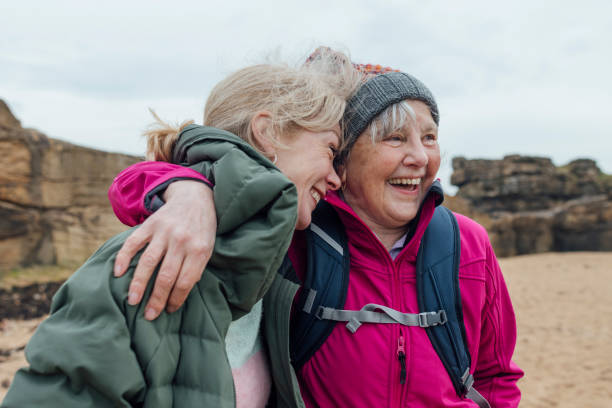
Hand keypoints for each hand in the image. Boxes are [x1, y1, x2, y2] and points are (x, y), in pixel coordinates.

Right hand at [113, 180, 215, 319]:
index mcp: (199, 249)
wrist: (194, 197)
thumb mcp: (207, 247)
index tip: (168, 310)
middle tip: (149, 315)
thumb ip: (195, 267)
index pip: (185, 281)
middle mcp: (181, 241)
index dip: (176, 299)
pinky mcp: (150, 224)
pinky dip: (124, 257)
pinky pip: (133, 242)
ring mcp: (164, 232)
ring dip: (138, 284)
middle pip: (166, 276)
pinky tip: (118, 273)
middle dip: (156, 299)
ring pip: (148, 262)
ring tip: (132, 300)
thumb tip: (178, 294)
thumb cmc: (202, 229)